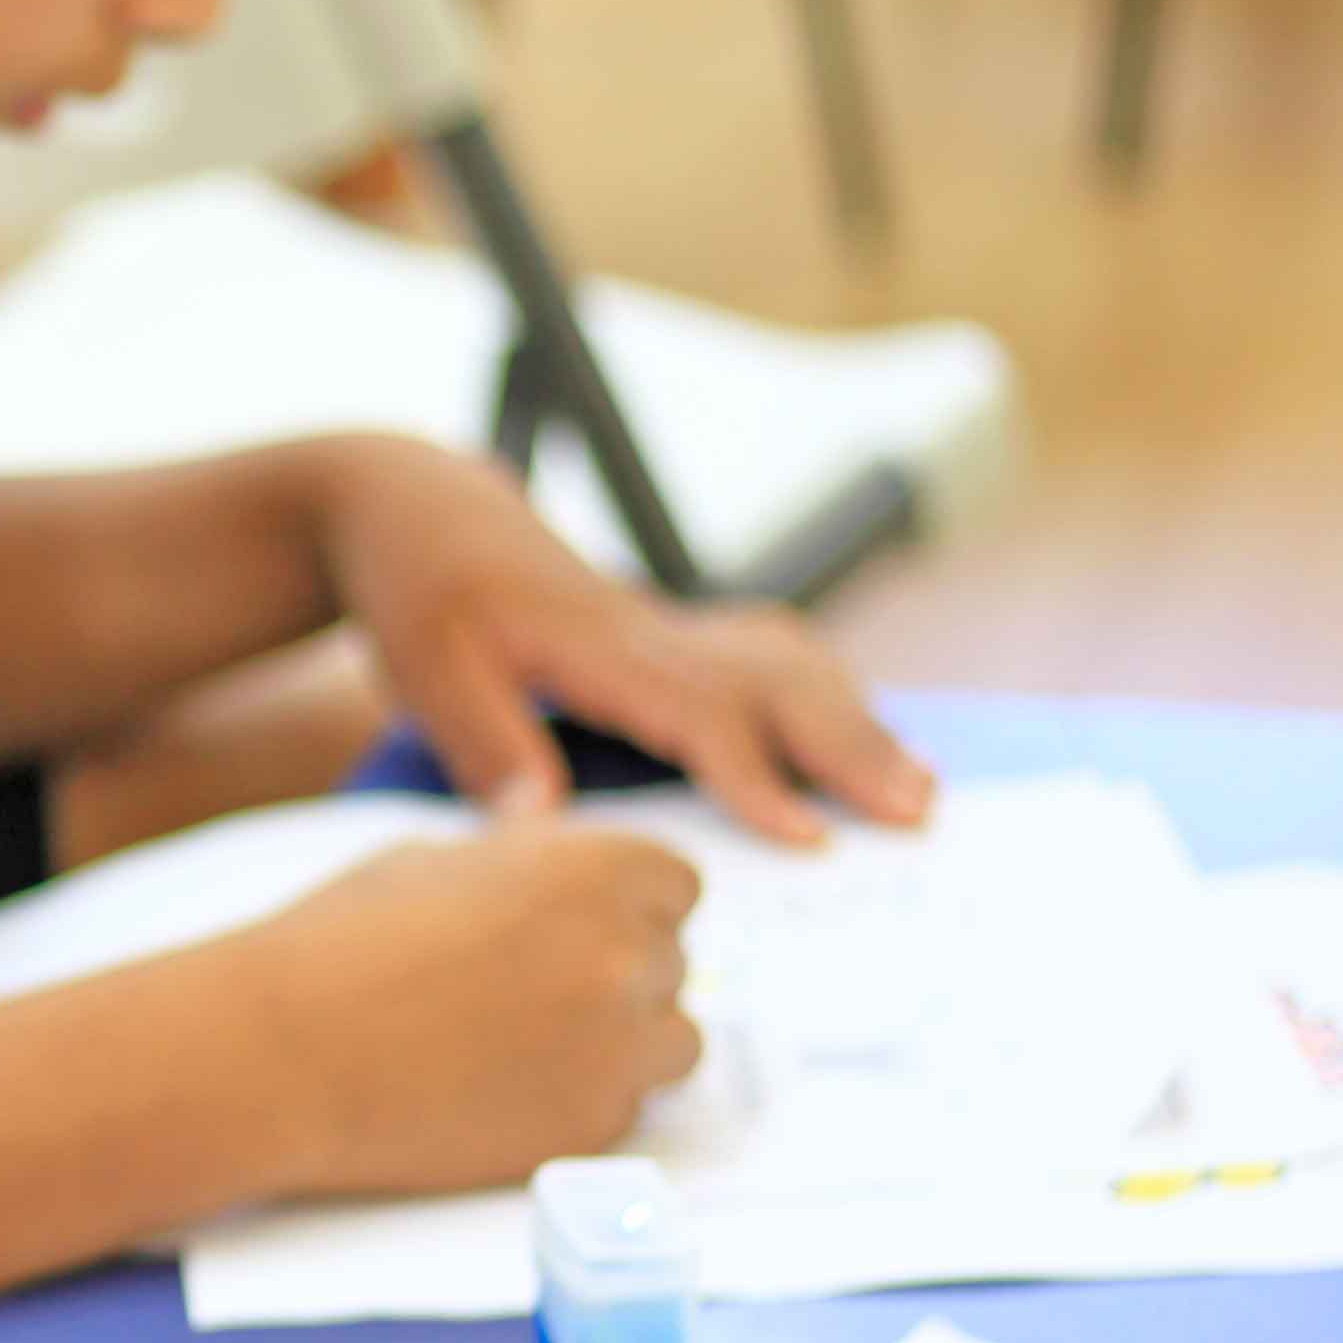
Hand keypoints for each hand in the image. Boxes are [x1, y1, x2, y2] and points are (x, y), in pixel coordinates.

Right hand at [224, 816, 702, 1202]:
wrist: (283, 1053)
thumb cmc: (337, 945)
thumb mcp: (430, 860)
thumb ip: (519, 858)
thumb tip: (547, 838)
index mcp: (596, 869)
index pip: (678, 887)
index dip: (628, 907)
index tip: (583, 927)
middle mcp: (626, 956)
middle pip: (674, 967)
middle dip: (617, 975)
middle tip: (531, 993)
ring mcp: (616, 1051)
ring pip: (673, 1047)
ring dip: (623, 1045)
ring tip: (532, 1046)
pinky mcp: (588, 1129)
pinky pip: (623, 1112)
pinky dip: (580, 1104)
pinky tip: (500, 1090)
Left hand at [306, 436, 932, 845]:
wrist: (423, 505)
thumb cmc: (421, 594)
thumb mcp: (428, 672)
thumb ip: (485, 745)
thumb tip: (539, 826)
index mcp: (598, 643)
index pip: (698, 711)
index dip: (755, 776)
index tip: (809, 837)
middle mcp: (652, 628)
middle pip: (776, 680)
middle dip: (852, 747)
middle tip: (919, 813)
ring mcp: (669, 623)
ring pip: (789, 662)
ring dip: (858, 721)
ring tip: (921, 786)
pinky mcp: (671, 628)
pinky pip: (770, 652)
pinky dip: (829, 692)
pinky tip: (862, 732)